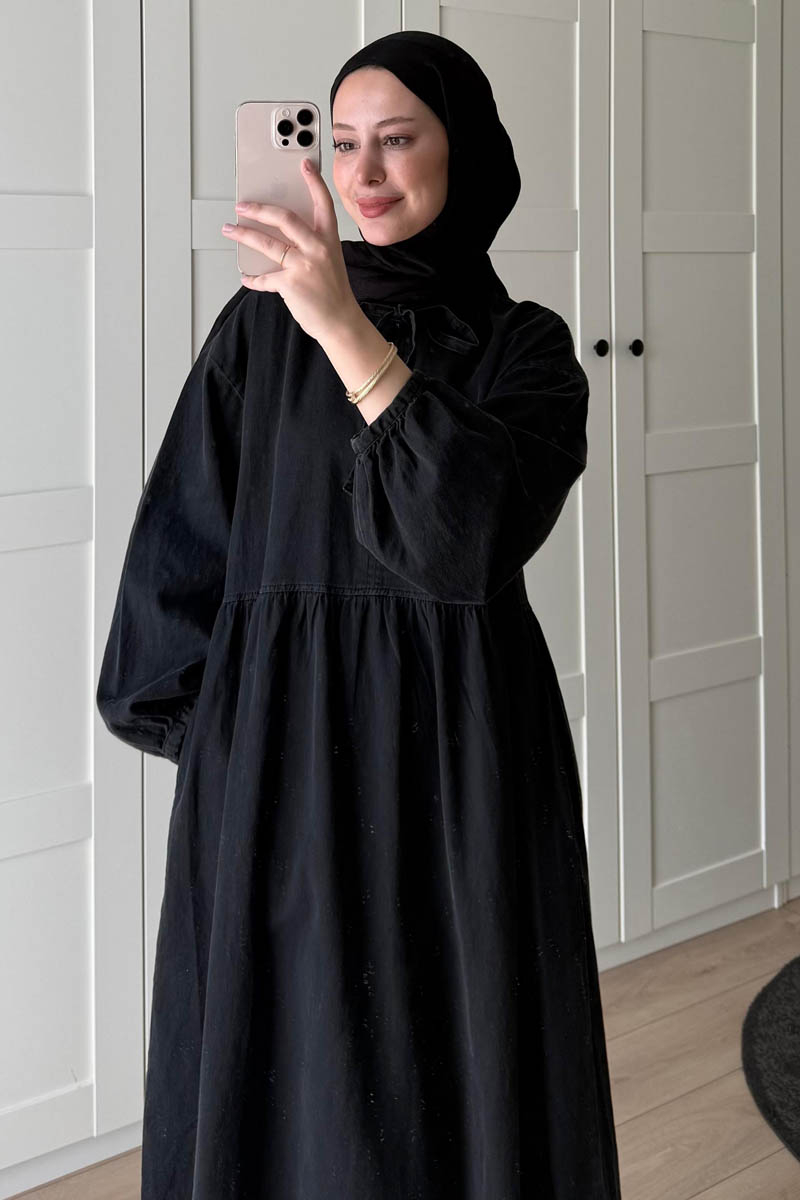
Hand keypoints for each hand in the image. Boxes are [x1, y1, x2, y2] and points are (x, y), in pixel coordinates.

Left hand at [221, 158, 359, 343]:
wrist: (341, 323)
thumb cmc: (334, 293)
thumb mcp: (329, 261)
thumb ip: (310, 246)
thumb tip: (281, 238)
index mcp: (328, 240)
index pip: (323, 203)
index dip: (314, 182)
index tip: (305, 164)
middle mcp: (317, 248)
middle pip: (284, 218)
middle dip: (259, 209)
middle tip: (243, 205)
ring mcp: (303, 265)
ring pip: (266, 243)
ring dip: (243, 235)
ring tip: (230, 229)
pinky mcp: (290, 284)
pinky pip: (264, 277)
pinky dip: (253, 278)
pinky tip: (246, 276)